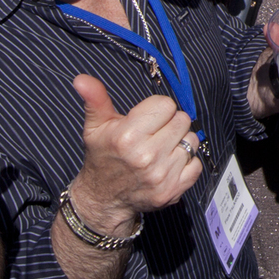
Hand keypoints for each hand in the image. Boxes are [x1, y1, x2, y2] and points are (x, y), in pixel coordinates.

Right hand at [68, 74, 199, 234]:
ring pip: (192, 141)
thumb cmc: (102, 158)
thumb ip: (95, 99)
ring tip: (160, 149)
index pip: (166, 105)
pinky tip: (168, 164)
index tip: (147, 120)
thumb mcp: (95, 127)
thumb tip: (82, 79)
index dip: (157, 109)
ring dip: (179, 143)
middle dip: (169, 124)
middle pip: (182, 120)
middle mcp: (146, 156)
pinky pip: (196, 164)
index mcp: (127, 137)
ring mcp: (161, 175)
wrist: (103, 199)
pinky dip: (186, 163)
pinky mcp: (173, 190)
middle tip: (154, 134)